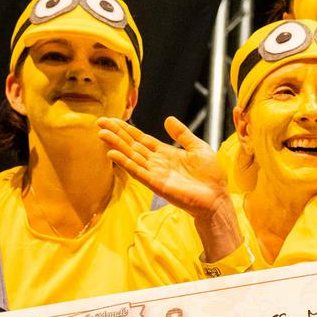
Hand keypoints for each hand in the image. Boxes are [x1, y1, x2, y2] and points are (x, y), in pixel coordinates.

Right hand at [98, 116, 229, 217]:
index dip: (126, 129)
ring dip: (117, 146)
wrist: (217, 198)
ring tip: (102, 134)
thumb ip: (182, 134)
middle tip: (100, 122)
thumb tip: (168, 119)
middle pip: (131, 145)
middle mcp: (156, 163)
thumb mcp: (198, 147)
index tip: (112, 120)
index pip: (141, 139)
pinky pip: (138, 172)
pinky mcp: (157, 184)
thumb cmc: (210, 176)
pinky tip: (113, 154)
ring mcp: (155, 173)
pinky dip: (125, 163)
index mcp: (165, 153)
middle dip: (116, 134)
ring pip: (131, 157)